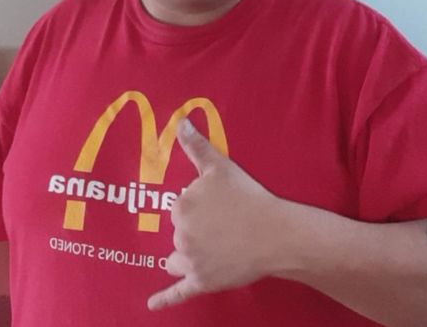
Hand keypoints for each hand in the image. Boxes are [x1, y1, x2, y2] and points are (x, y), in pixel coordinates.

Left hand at [147, 118, 279, 310]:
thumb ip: (196, 146)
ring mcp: (191, 261)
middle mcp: (180, 235)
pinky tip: (151, 304)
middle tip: (222, 224)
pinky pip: (178, 292)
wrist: (275, 232)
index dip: (199, 206)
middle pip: (178, 232)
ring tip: (213, 247)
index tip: (217, 206)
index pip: (179, 207)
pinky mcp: (202, 282)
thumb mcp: (220, 166)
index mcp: (181, 206)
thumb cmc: (247, 196)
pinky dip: (164, 299)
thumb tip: (180, 122)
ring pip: (177, 258)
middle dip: (195, 229)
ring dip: (187, 254)